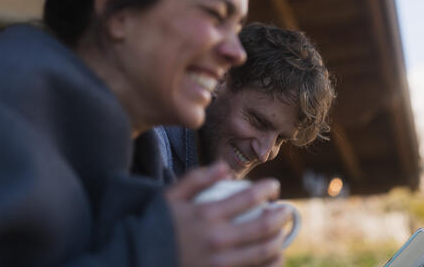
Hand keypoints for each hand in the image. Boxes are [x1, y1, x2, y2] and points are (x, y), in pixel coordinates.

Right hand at [165, 162, 291, 266]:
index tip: (274, 187)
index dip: (268, 190)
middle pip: (263, 226)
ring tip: (281, 233)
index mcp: (205, 215)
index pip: (248, 198)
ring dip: (279, 240)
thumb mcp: (169, 198)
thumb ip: (196, 179)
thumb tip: (224, 167)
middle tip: (285, 210)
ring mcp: (220, 263)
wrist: (137, 259)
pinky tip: (273, 257)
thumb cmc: (154, 226)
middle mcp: (216, 239)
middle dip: (281, 215)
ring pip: (263, 252)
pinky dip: (270, 264)